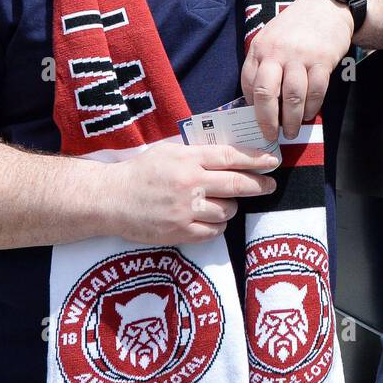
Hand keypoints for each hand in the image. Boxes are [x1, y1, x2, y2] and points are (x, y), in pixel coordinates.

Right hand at [103, 141, 277, 244]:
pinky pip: (214, 231)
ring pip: (227, 209)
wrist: (110, 199)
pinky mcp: (180, 232)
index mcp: (188, 159)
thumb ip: (197, 152)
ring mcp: (185, 210)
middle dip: (258, 184)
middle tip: (270, 185)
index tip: (272, 161)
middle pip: (236, 184)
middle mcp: (190, 183)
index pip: (231, 157)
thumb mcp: (168, 151)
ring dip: (231, 206)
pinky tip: (209, 219)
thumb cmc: (141, 172)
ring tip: (221, 202)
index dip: (256, 159)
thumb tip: (231, 153)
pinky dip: (217, 225)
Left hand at [241, 0, 355, 140]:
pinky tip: (309, 114)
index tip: (257, 120)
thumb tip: (257, 99)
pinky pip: (316, 91)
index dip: (251, 107)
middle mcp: (277, 52)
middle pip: (266, 94)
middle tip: (271, 136)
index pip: (248, 84)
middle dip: (267, 121)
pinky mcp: (322, 61)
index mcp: (260, 48)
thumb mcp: (272, 37)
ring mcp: (300, 57)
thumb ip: (263, 63)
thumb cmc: (297, 26)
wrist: (328, 7)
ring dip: (292, 120)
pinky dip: (312, 107)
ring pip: (293, 97)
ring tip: (292, 132)